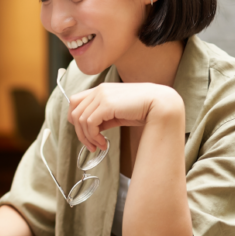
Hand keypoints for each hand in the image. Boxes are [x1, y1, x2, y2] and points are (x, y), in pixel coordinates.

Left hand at [67, 82, 182, 152]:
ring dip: (88, 137)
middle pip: (74, 112)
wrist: (160, 104)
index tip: (86, 134)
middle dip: (80, 132)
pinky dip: (93, 136)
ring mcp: (102, 95)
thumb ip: (103, 117)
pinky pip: (89, 123)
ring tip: (100, 145)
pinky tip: (104, 143)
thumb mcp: (117, 113)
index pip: (75, 102)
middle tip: (91, 145)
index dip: (75, 120)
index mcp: (101, 90)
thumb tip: (91, 130)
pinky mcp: (106, 104)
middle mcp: (99, 90)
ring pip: (80, 119)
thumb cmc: (143, 109)